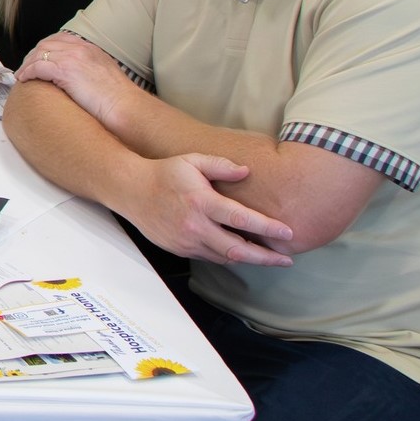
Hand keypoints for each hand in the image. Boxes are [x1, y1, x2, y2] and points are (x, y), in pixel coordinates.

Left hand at [15, 32, 138, 127]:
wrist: (125, 105)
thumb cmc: (118, 99)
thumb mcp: (105, 75)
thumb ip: (90, 70)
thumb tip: (77, 79)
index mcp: (91, 49)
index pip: (60, 39)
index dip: (45, 47)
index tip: (37, 57)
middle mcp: (81, 49)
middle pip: (46, 44)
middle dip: (32, 56)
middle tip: (25, 68)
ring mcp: (73, 57)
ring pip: (39, 54)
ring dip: (27, 65)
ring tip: (22, 76)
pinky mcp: (65, 70)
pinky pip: (38, 66)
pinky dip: (28, 72)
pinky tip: (25, 80)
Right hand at [128, 153, 293, 266]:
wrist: (131, 191)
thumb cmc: (163, 173)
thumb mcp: (192, 160)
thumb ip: (221, 165)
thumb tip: (246, 172)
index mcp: (201, 201)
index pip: (241, 219)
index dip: (268, 228)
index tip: (287, 233)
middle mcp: (194, 225)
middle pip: (237, 249)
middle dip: (265, 257)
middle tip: (286, 260)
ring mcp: (186, 241)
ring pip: (225, 258)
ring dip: (248, 259)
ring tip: (268, 258)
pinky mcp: (180, 249)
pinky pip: (210, 257)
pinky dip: (228, 256)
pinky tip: (240, 252)